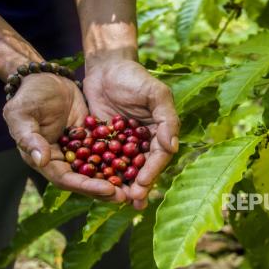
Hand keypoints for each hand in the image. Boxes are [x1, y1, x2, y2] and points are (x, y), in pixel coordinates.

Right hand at [3, 73, 125, 201]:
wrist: (45, 78)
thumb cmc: (28, 96)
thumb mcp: (22, 115)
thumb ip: (29, 138)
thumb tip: (41, 160)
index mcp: (45, 159)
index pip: (67, 179)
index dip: (87, 186)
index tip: (108, 189)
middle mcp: (63, 159)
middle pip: (86, 180)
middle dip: (106, 189)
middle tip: (128, 196)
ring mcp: (79, 150)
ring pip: (99, 168)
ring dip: (116, 178)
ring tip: (136, 186)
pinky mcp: (92, 138)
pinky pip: (107, 150)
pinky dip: (121, 157)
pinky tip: (139, 162)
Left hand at [84, 58, 179, 208]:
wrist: (106, 67)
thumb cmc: (134, 77)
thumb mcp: (155, 93)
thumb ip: (167, 118)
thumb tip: (172, 148)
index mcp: (159, 132)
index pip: (159, 156)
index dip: (152, 171)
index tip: (142, 184)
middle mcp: (143, 141)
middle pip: (143, 167)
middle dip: (139, 185)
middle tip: (132, 200)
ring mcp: (123, 144)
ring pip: (124, 168)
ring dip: (122, 185)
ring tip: (117, 201)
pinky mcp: (104, 142)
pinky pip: (103, 160)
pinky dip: (101, 173)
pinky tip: (96, 186)